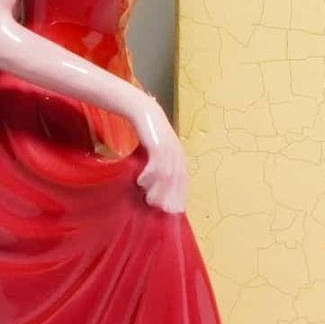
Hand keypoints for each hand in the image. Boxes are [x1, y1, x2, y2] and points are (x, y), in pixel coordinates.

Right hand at [131, 95, 187, 213]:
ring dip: (158, 190)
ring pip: (167, 176)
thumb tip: (152, 187)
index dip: (179, 197)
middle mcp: (178, 155)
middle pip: (178, 182)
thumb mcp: (157, 152)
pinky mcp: (158, 145)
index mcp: (180, 158)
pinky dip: (149, 176)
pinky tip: (141, 182)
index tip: (173, 210)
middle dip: (170, 198)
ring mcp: (169, 150)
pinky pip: (156, 165)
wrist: (144, 113)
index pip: (183, 182)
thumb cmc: (148, 135)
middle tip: (160, 209)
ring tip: (148, 199)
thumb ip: (158, 167)